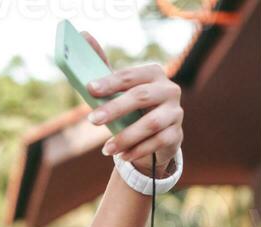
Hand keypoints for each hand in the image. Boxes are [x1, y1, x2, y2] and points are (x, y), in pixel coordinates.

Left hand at [80, 31, 183, 177]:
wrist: (153, 138)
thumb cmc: (130, 109)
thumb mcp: (117, 90)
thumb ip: (103, 67)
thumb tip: (84, 36)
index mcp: (153, 74)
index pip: (130, 76)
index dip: (110, 82)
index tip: (89, 89)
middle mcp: (169, 89)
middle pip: (141, 97)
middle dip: (115, 109)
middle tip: (92, 121)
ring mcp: (176, 112)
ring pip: (151, 123)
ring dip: (126, 137)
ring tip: (106, 149)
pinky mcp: (177, 133)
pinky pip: (158, 142)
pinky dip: (138, 150)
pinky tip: (122, 157)